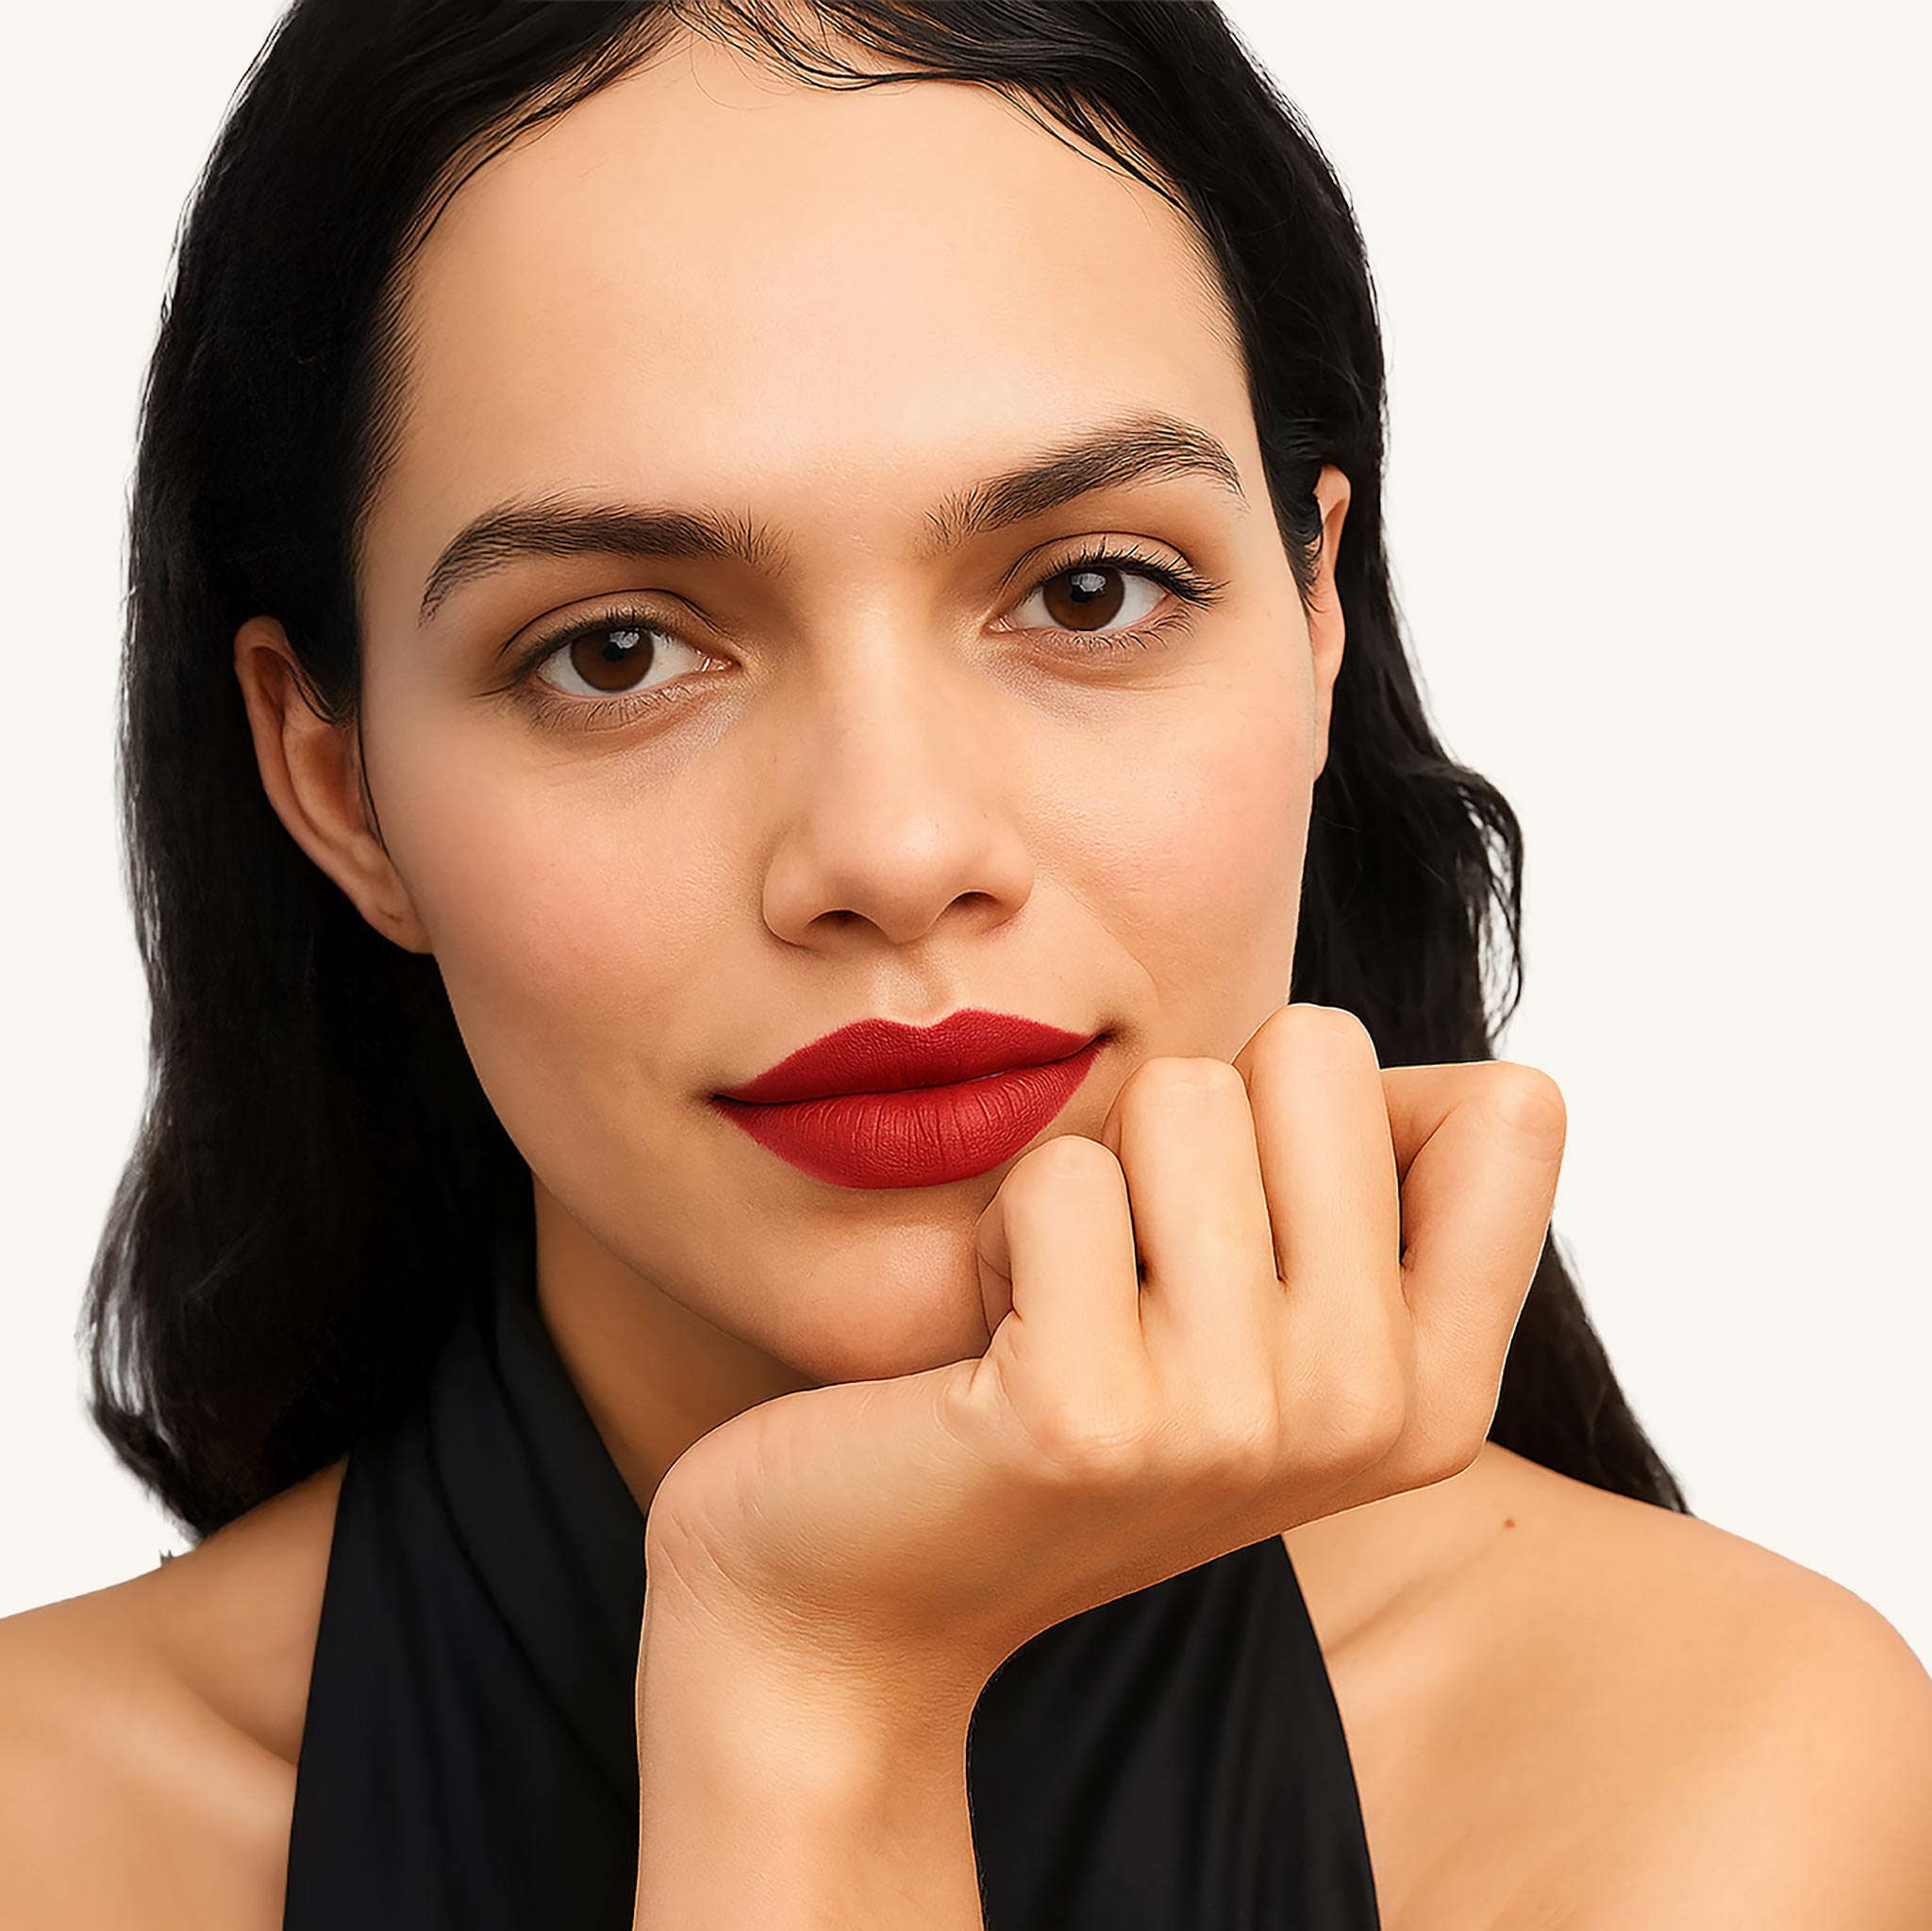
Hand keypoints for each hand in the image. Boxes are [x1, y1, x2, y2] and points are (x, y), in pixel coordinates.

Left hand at [639, 1002, 1564, 1712]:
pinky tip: (990, 1348)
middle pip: (1315, 1051)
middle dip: (1191, 1122)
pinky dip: (1002, 1229)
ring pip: (1180, 1097)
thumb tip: (1479, 1074)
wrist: (866, 1603)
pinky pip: (1059, 1178)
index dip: (1350, 1107)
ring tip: (1060, 1306)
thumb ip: (1368, 1195)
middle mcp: (1370, 1411)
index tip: (1253, 1218)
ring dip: (1087, 1176)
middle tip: (1132, 1265)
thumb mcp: (1267, 1323)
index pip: (1516, 1106)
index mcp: (1439, 1388)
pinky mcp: (1085, 1416)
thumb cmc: (1068, 1406)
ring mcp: (1235, 1423)